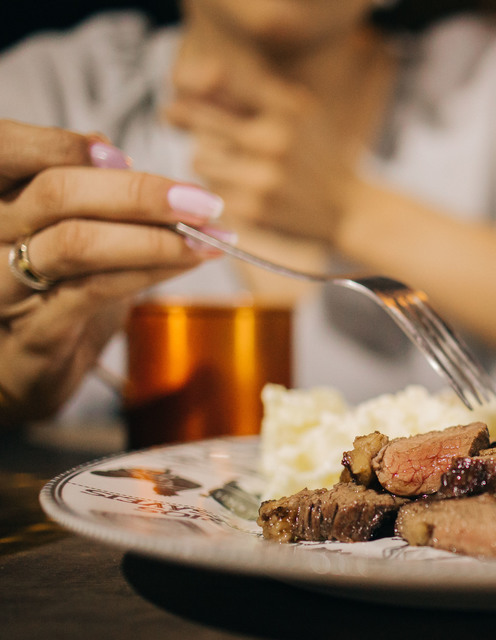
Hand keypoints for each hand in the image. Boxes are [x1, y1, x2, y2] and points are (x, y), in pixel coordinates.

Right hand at [0, 119, 226, 422]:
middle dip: (139, 192)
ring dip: (157, 237)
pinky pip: (96, 291)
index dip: (65, 145)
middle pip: (55, 192)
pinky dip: (150, 272)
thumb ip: (83, 192)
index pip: (7, 148)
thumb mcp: (64, 234)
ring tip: (209, 239)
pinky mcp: (36, 332)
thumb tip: (113, 154)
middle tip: (203, 202)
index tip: (125, 157)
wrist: (23, 373)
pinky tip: (186, 264)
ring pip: (77, 243)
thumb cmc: (50, 293)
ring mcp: (5, 286)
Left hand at [164, 50, 357, 242]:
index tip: (186, 98)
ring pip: (200, 159)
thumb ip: (254, 92)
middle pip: (199, 120)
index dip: (196, 89)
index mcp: (285, 109)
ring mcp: (261, 177)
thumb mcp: (299, 113)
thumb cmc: (319, 157)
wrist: (350, 210)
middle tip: (200, 130)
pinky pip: (211, 192)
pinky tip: (249, 194)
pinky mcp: (252, 210)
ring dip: (211, 163)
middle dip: (196, 124)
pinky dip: (224, 193)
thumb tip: (197, 83)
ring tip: (238, 168)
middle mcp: (272, 140)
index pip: (217, 84)